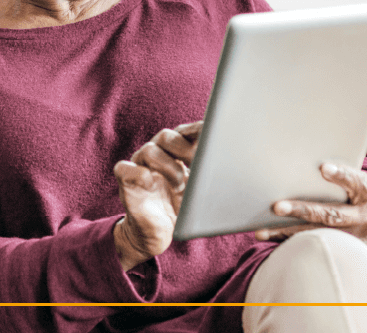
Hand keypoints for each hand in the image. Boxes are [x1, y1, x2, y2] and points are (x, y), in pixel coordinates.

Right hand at [113, 122, 202, 269]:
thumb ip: (214, 178)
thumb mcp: (202, 193)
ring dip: (167, 165)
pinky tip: (150, 182)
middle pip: (167, 136)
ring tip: (178, 183)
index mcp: (178, 152)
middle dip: (184, 147)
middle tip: (199, 161)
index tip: (215, 135)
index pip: (188, 132)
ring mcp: (140, 166)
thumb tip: (241, 172)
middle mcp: (159, 154)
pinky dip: (138, 173)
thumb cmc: (183, 211)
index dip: (199, 132)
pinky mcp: (126, 181)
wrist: (157, 235)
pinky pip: (125, 168)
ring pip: (149, 150)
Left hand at [254, 162, 366, 251]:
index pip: (358, 183)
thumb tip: (301, 160)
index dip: (342, 176)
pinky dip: (290, 244)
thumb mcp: (357, 186)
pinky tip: (269, 240)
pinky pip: (314, 250)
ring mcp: (355, 240)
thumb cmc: (357, 198)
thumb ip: (340, 178)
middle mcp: (365, 219)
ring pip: (319, 237)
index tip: (323, 168)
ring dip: (288, 233)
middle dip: (303, 210)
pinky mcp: (343, 255)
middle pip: (332, 215)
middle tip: (277, 207)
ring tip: (262, 231)